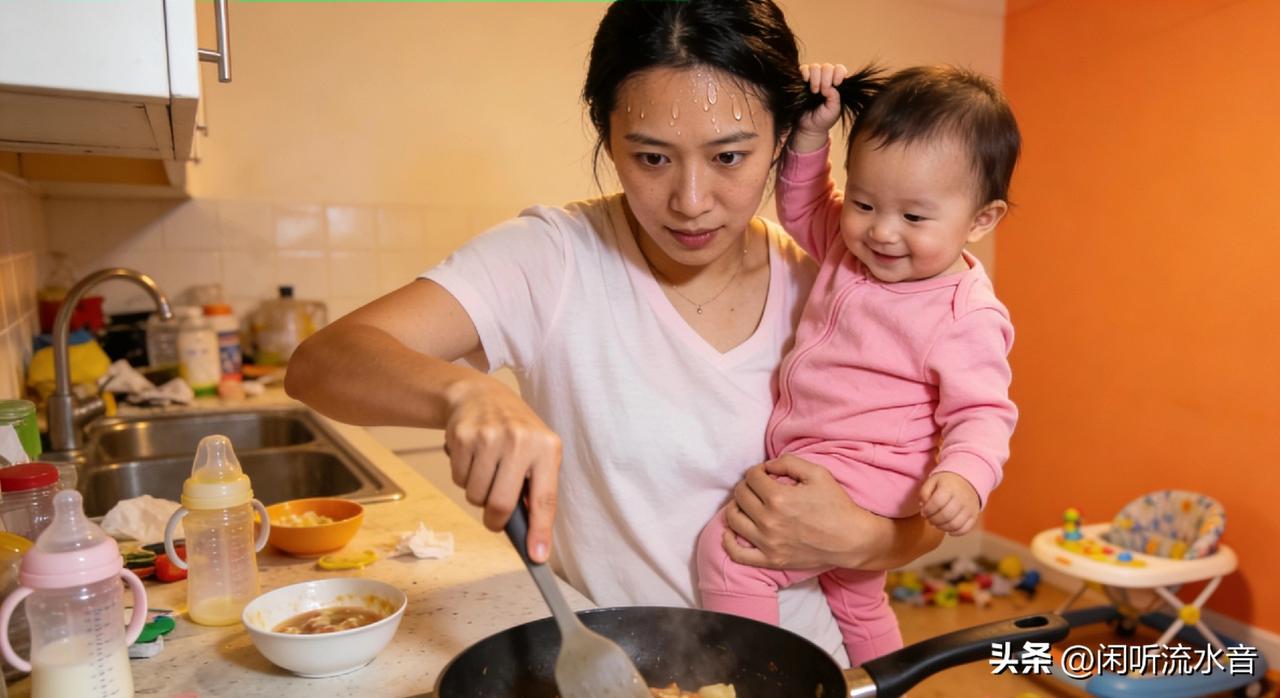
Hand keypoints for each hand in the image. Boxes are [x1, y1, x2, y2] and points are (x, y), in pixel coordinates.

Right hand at [443, 376, 560, 561]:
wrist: (480, 395)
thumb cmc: (515, 431)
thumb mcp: (537, 451)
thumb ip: (537, 487)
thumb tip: (532, 536)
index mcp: (547, 448)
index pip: (545, 499)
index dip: (540, 531)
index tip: (537, 556)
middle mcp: (520, 441)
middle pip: (501, 504)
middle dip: (495, 519)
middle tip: (495, 515)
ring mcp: (489, 437)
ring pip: (476, 495)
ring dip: (478, 494)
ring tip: (486, 471)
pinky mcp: (463, 437)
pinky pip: (458, 480)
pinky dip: (463, 477)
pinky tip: (472, 458)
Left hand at [721, 454, 869, 569]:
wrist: (852, 540)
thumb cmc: (837, 505)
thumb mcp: (817, 473)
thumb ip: (788, 463)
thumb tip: (767, 466)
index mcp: (778, 498)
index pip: (751, 477)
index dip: (757, 471)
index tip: (766, 475)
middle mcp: (768, 520)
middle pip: (740, 496)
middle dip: (747, 486)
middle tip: (758, 488)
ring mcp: (768, 543)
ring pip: (733, 520)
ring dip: (736, 507)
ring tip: (748, 505)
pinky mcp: (771, 560)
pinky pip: (738, 554)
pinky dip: (729, 542)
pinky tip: (731, 532)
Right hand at [794, 63, 847, 151]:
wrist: (809, 128)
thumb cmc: (823, 119)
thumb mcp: (834, 110)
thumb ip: (835, 97)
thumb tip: (830, 86)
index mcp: (835, 84)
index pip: (839, 69)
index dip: (838, 73)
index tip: (836, 83)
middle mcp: (825, 79)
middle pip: (827, 67)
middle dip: (826, 78)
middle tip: (822, 92)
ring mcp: (813, 79)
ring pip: (815, 67)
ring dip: (815, 77)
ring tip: (814, 91)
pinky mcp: (801, 80)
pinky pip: (803, 69)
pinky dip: (805, 73)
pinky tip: (806, 82)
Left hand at [919, 472, 979, 534]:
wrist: (966, 481)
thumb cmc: (945, 483)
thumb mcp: (932, 481)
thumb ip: (924, 493)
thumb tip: (923, 507)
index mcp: (949, 486)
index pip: (936, 502)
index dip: (927, 510)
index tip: (923, 512)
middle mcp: (961, 497)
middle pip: (945, 515)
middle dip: (933, 520)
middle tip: (929, 519)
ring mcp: (969, 508)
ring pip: (955, 524)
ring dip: (942, 527)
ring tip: (937, 523)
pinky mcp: (974, 516)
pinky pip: (964, 529)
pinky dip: (954, 532)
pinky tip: (947, 528)